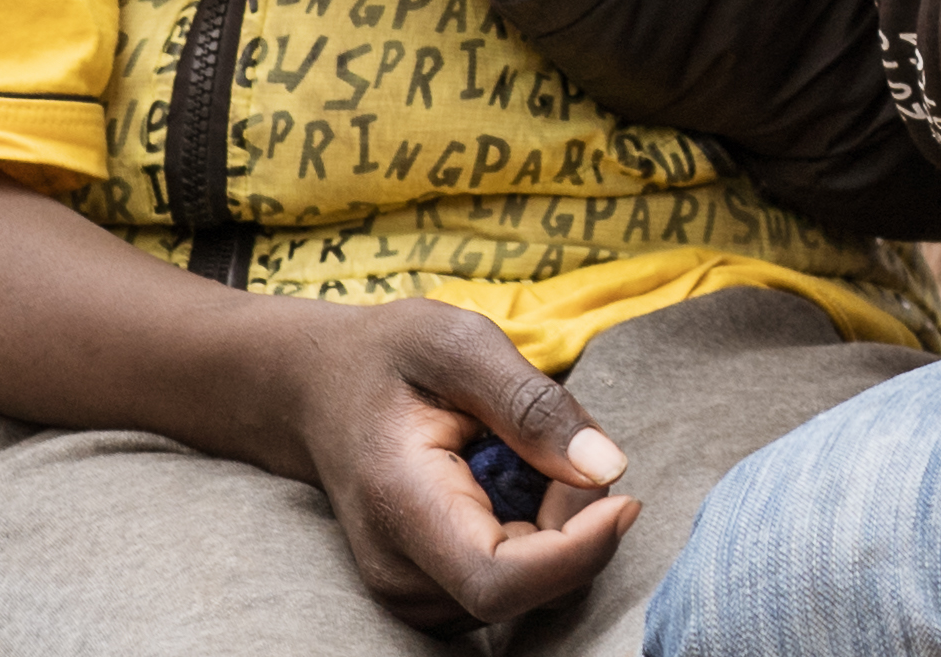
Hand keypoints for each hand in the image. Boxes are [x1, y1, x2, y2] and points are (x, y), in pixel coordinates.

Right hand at [254, 293, 635, 627]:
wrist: (317, 393)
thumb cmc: (388, 359)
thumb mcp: (457, 343)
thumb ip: (532, 404)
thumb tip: (607, 468)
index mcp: (401, 508)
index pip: (499, 583)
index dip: (576, 555)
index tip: (623, 499)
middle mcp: (400, 574)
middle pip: (528, 587)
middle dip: (574, 520)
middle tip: (559, 440)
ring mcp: (413, 594)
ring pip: (531, 589)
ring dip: (558, 525)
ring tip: (519, 452)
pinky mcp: (435, 596)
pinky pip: (518, 582)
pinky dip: (538, 534)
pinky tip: (508, 482)